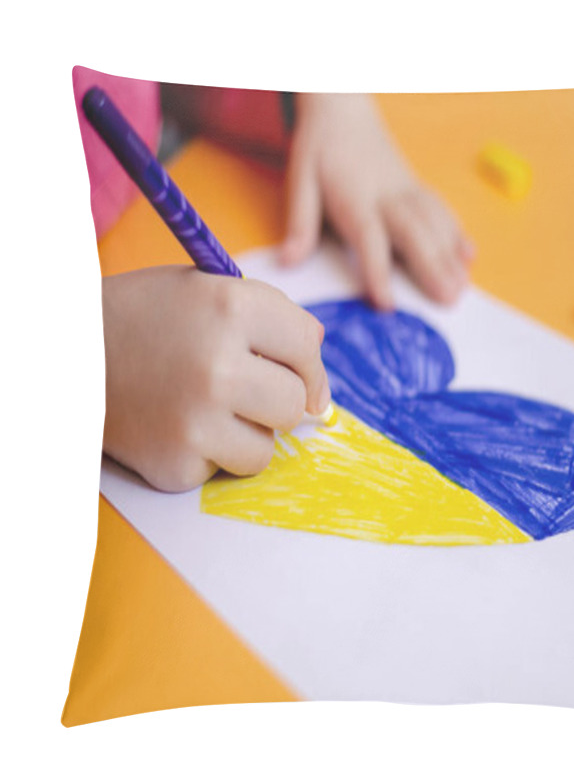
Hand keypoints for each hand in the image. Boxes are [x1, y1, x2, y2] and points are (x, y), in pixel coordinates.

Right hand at [102, 266, 329, 490]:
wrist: (65, 355)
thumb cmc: (146, 318)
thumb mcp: (207, 290)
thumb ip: (272, 318)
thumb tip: (320, 374)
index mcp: (231, 308)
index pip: (307, 345)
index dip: (306, 362)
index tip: (297, 372)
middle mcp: (218, 366)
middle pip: (294, 404)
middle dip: (276, 399)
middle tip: (241, 387)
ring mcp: (194, 421)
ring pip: (266, 449)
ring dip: (246, 433)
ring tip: (203, 406)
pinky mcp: (174, 464)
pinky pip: (224, 471)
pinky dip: (209, 455)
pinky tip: (175, 426)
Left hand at [280, 93, 473, 309]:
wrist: (343, 106)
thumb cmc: (320, 148)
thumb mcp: (299, 179)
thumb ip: (300, 223)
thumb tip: (289, 262)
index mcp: (355, 197)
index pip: (370, 238)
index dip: (378, 270)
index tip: (387, 303)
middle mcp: (387, 195)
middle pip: (415, 233)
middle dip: (434, 267)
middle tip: (449, 300)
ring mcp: (407, 190)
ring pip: (435, 223)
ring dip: (451, 256)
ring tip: (462, 288)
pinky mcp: (417, 187)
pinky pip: (442, 210)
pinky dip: (458, 233)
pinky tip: (469, 256)